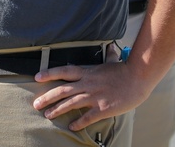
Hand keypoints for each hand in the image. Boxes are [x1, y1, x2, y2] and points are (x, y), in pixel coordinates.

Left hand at [32, 61, 150, 131]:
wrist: (138, 78)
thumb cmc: (126, 70)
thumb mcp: (114, 61)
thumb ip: (109, 55)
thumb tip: (110, 46)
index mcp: (88, 72)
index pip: (64, 71)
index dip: (49, 74)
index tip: (37, 77)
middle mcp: (88, 83)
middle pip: (62, 90)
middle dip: (47, 97)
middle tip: (36, 103)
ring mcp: (94, 96)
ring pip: (70, 104)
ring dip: (57, 110)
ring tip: (47, 115)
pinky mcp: (103, 108)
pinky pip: (87, 117)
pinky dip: (78, 122)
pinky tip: (71, 127)